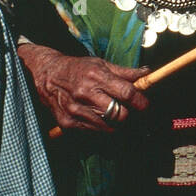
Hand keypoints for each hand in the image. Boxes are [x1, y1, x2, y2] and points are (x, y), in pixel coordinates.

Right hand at [18, 43, 149, 131]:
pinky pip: (93, 131)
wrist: (47, 74)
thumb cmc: (78, 68)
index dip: (140, 101)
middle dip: (129, 114)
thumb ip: (125, 72)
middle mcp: (85, 94)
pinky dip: (100, 127)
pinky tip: (99, 117)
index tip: (145, 105)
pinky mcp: (67, 122)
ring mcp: (75, 110)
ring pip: (108, 126)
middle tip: (129, 111)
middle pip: (119, 114)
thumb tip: (147, 72)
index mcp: (96, 77)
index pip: (126, 93)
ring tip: (114, 114)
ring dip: (115, 123)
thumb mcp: (101, 64)